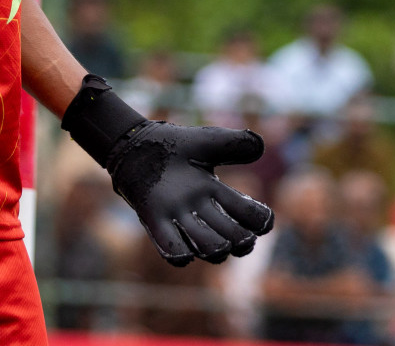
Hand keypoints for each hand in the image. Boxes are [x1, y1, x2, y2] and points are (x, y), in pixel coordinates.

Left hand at [61, 75, 272, 265]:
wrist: (133, 144)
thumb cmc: (170, 145)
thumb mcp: (205, 140)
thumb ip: (233, 142)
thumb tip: (261, 147)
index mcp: (215, 191)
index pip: (247, 215)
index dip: (260, 220)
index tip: (262, 218)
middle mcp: (200, 209)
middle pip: (232, 238)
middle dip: (242, 242)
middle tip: (242, 238)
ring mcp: (178, 217)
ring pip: (206, 248)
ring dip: (217, 249)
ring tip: (220, 245)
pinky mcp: (155, 219)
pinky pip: (171, 249)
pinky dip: (180, 254)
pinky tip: (185, 250)